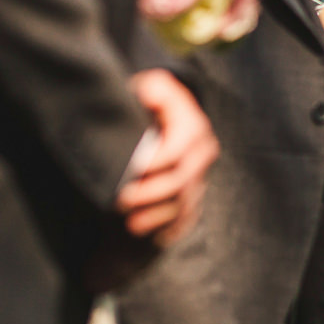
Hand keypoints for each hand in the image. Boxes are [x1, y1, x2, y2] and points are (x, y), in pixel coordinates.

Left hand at [118, 69, 218, 244]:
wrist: (164, 116)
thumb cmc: (151, 102)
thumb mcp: (152, 86)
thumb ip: (154, 88)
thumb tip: (148, 92)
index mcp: (194, 127)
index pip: (176, 152)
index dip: (153, 164)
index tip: (129, 170)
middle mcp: (203, 153)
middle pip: (181, 182)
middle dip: (151, 194)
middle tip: (121, 201)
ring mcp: (200, 175)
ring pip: (184, 204)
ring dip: (158, 217)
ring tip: (132, 225)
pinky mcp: (194, 193)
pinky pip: (188, 216)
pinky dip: (172, 228)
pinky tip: (155, 236)